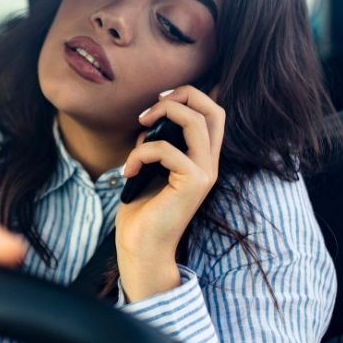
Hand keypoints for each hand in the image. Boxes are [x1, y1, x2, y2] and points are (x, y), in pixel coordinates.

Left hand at [115, 84, 224, 300]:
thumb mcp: (148, 166)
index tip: (158, 100)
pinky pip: (167, 149)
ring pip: (196, 121)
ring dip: (162, 114)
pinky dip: (141, 152)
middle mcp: (209, 163)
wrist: (141, 246)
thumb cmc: (142, 210)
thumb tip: (150, 121)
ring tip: (140, 126)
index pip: (213, 113)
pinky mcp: (193, 183)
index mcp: (202, 158)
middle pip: (214, 110)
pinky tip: (128, 170)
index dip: (190, 96)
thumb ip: (155, 142)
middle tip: (151, 108)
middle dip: (183, 95)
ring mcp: (204, 173)